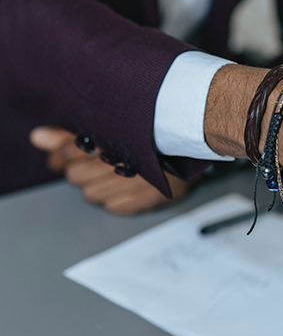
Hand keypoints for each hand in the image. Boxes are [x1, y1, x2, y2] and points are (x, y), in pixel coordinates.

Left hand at [30, 127, 190, 213]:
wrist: (192, 143)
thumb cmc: (149, 137)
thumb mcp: (108, 128)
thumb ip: (68, 134)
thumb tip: (37, 138)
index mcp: (111, 137)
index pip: (67, 152)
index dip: (64, 155)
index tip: (73, 153)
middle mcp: (122, 158)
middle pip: (75, 176)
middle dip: (81, 171)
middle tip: (99, 163)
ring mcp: (136, 181)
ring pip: (91, 195)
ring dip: (98, 187)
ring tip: (116, 175)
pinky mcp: (147, 199)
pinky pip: (113, 207)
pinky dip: (117, 199)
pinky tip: (128, 186)